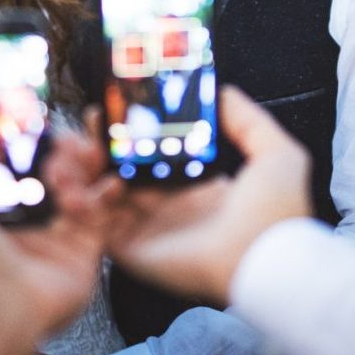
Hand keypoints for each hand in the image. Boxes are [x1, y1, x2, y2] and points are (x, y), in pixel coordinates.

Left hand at [0, 147, 101, 337]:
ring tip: (82, 158)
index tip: (43, 128)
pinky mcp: (83, 256)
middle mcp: (32, 227)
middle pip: (59, 180)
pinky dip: (102, 198)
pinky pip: (100, 220)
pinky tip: (95, 185)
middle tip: (70, 141)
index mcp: (2, 215)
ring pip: (83, 193)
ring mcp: (59, 241)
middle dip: (67, 155)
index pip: (25, 172)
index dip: (36, 149)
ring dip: (85, 171)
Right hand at [48, 90, 311, 303]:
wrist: (266, 261)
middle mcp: (172, 208)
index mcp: (201, 187)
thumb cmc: (276, 211)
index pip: (160, 155)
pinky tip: (82, 173)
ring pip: (107, 195)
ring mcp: (151, 230)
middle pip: (127, 172)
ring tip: (79, 141)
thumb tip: (220, 93)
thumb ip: (247, 119)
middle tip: (95, 119)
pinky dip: (85, 200)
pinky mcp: (134, 250)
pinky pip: (98, 224)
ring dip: (90, 169)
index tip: (125, 108)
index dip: (140, 133)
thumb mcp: (274, 152)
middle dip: (107, 146)